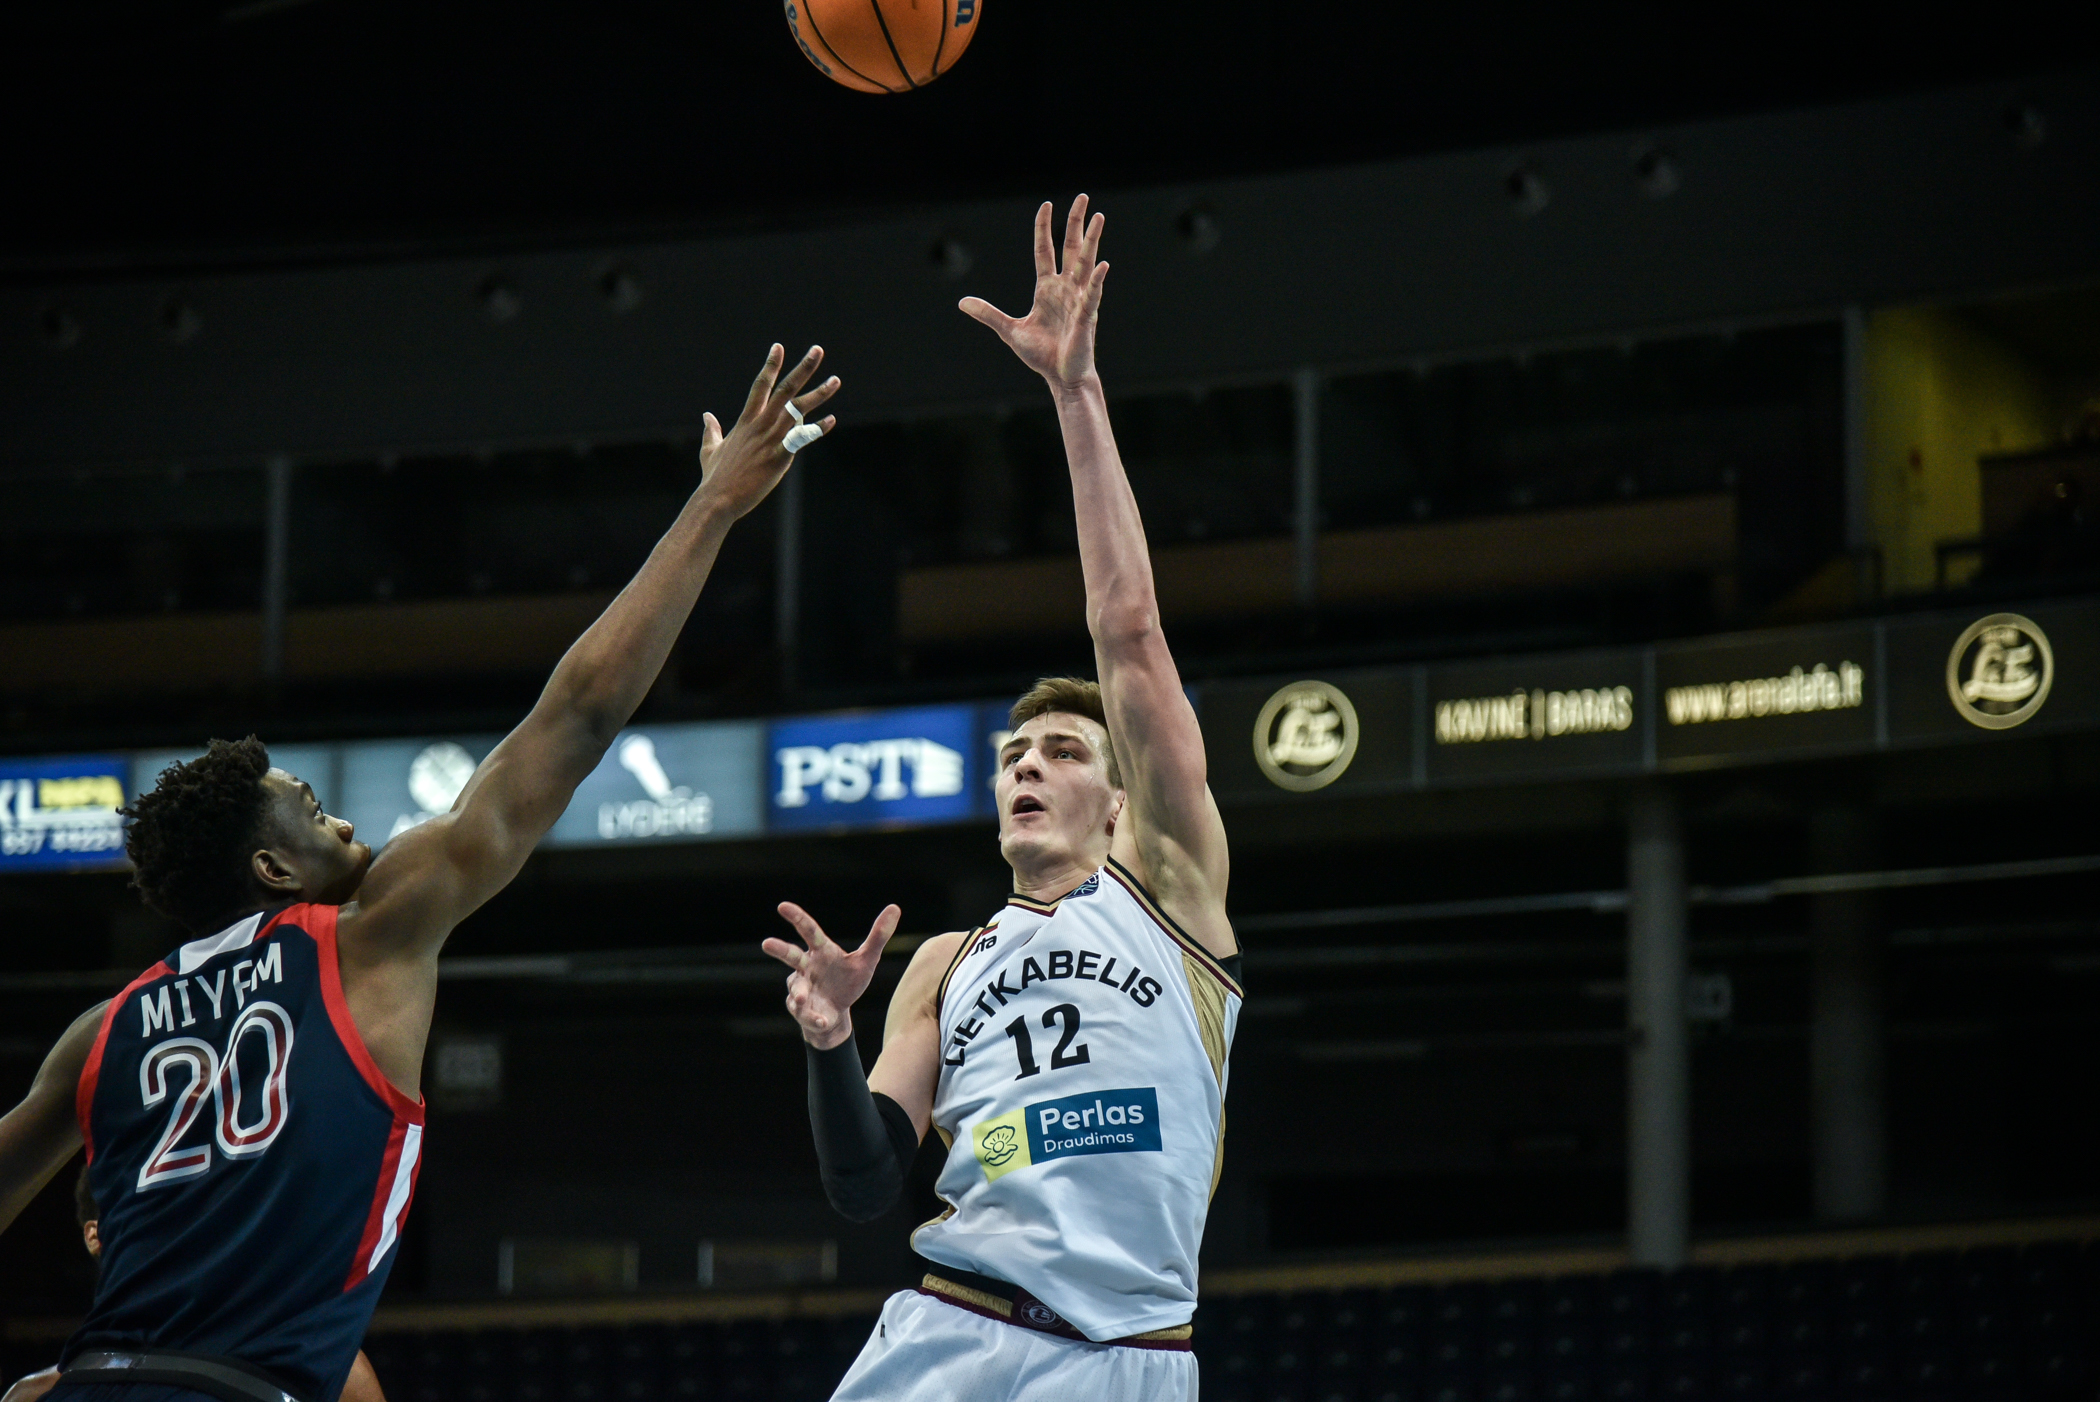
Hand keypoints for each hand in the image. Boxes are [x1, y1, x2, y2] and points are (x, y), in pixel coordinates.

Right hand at [696, 344, 839, 520]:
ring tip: (835, 380)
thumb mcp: (710, 449)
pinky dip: (817, 428)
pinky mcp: (779, 457)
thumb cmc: (714, 477)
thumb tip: (707, 415)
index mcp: (746, 420)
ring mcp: (770, 439)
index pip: (760, 385)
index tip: (779, 347)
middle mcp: (760, 424)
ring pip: (798, 410)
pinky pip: (801, 438)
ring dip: (819, 394)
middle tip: (817, 350)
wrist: (717, 499)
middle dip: (802, 369)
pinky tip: (832, 420)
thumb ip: (712, 430)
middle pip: (785, 389)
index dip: (770, 365)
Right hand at [763, 902, 901, 1048]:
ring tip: (800, 998)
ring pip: (795, 988)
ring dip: (797, 993)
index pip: (809, 931)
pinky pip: (806, 1013)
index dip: (797, 918)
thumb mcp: (867, 960)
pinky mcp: (803, 1011)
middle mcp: (806, 968)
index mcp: (821, 952)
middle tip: (766, 943)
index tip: (782, 906)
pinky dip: (814, 1017)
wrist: (837, 1013)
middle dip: (779, 950)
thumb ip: (879, 936)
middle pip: (791, 955)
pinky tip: (823, 1020)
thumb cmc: (848, 980)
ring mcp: (802, 989)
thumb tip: (895, 907)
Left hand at [960, 196, 1107, 391]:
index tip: (1046, 205)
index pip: (1045, 250)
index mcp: (1047, 289)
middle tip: (1083, 197)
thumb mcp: (1009, 331)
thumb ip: (988, 314)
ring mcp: (1078, 300)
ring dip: (1092, 240)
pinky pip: (1092, 295)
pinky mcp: (1086, 317)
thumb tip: (962, 303)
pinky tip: (1102, 265)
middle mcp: (1065, 289)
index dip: (1044, 228)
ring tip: (1099, 217)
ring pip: (1085, 263)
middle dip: (1076, 222)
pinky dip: (1096, 281)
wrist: (1061, 378)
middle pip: (1071, 248)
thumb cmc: (1041, 355)